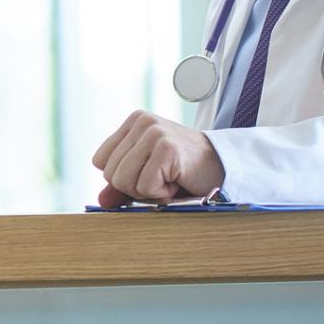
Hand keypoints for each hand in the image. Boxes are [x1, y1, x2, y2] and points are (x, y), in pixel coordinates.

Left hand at [91, 110, 223, 207]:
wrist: (223, 168)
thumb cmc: (184, 171)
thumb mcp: (146, 175)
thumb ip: (120, 186)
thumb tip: (101, 201)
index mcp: (133, 122)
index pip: (100, 161)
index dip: (123, 177)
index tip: (150, 172)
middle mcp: (142, 122)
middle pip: (110, 174)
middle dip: (136, 186)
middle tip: (164, 177)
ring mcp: (154, 133)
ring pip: (123, 181)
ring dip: (149, 190)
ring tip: (170, 178)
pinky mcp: (166, 148)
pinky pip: (145, 186)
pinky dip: (162, 194)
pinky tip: (178, 181)